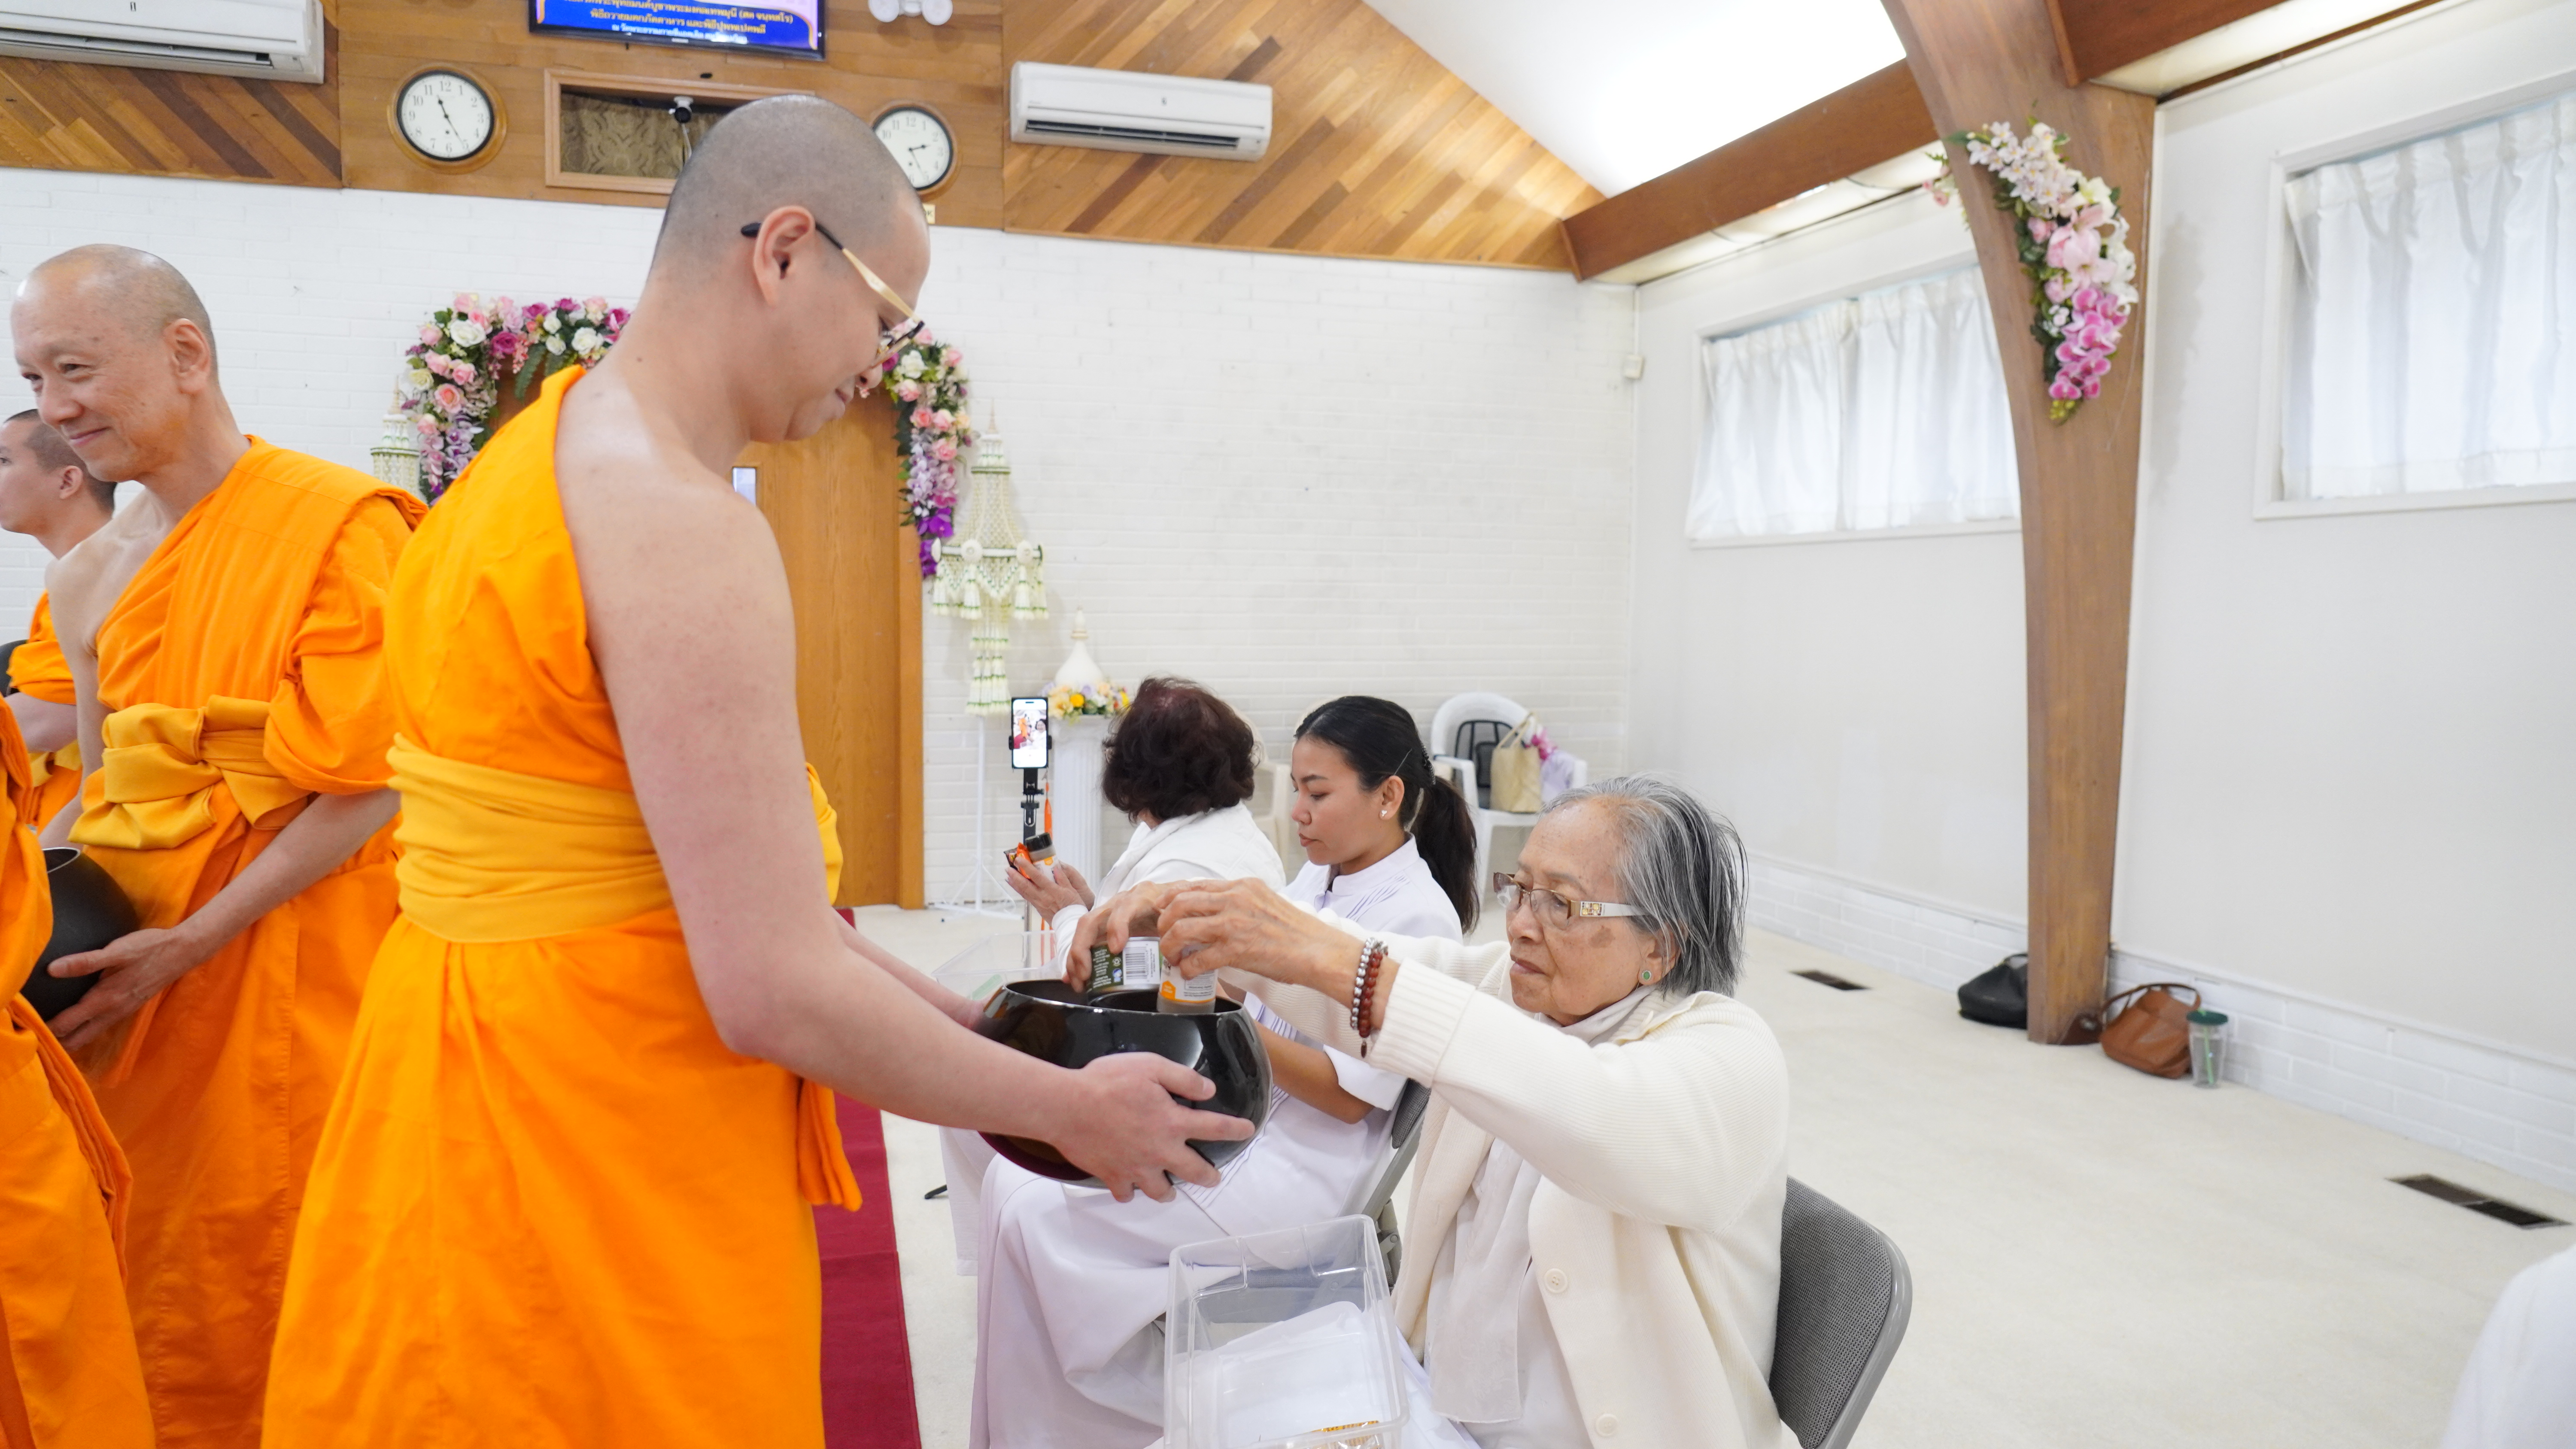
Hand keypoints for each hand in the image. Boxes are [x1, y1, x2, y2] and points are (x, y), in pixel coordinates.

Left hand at [44, 925, 216, 1053]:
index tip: (27, 1029)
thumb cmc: (150, 948)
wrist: (184, 951)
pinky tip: (78, 1021)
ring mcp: (122, 1011)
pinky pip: (101, 1026)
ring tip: (50, 1035)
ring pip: (89, 1035)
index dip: (45, 1029)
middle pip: (77, 1039)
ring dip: (70, 1038)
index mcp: (105, 1000)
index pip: (67, 1025)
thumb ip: (85, 961)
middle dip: (56, 1043)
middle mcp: (112, 1012)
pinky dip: (85, 1030)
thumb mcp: (117, 951)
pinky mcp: (129, 1006)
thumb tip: (53, 969)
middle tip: (34, 1037)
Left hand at [1003, 853, 1091, 918]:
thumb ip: (1063, 878)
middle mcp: (1043, 897)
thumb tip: (1056, 867)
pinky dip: (1020, 891)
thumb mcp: (1072, 890)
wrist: (1071, 922)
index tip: (1020, 860)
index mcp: (1052, 890)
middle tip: (1008, 868)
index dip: (1027, 867)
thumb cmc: (1073, 906)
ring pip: (1024, 892)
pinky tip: (1017, 887)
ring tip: (1008, 876)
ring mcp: (1039, 903)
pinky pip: (1027, 898)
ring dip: (1015, 884)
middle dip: (1015, 876)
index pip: (1037, 876)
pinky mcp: (1038, 908)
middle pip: (1026, 885)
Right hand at [1050, 1052, 1254, 1201]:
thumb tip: (1208, 1090)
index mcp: (1172, 1122)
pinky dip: (1129, 1192)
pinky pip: (1126, 1193)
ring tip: (1169, 1187)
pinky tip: (1130, 1185)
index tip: (1247, 1131)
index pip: (1214, 1128)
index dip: (1235, 1129)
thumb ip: (1182, 1078)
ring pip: (1161, 1191)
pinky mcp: (1112, 1176)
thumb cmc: (1106, 1082)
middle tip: (1213, 1177)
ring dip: (1169, 1189)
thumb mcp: (1150, 1066)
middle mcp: (1159, 1151)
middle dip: (1209, 1176)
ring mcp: (1136, 1168)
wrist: (1065, 1106)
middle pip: (1195, 1172)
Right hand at [1061, 881, 1182, 985]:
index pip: (1125, 907)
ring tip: (1078, 981)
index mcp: (1141, 898)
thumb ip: (1176, 928)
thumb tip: (1172, 952)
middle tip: (1086, 974)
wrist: (1169, 898)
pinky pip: (1084, 941)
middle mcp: (1118, 904)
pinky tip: (1071, 977)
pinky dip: (1076, 960)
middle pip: (1092, 920)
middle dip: (1083, 948)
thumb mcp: (1179, 914)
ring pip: (1083, 932)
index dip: (1117, 926)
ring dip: (1076, 958)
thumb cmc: (1173, 908)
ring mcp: (1107, 914)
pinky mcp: (1103, 926)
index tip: (1115, 949)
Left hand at [1156, 880, 1355, 996]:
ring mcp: (1234, 923)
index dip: (1171, 897)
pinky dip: (1187, 967)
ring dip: (1169, 945)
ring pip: (1182, 929)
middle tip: (1164, 936)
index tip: (1162, 908)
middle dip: (1164, 921)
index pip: (1194, 885)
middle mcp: (1235, 899)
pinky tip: (1188, 973)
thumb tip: (1217, 915)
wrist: (1320, 951)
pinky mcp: (1236, 949)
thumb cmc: (1298, 933)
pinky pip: (1197, 959)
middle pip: (1180, 903)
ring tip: (1172, 956)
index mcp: (1243, 886)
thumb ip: (1241, 903)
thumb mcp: (1267, 903)